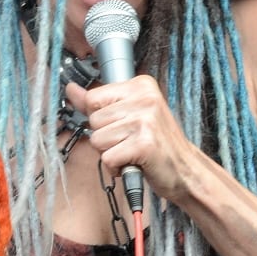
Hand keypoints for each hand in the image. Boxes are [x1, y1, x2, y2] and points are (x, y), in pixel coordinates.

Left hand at [65, 75, 202, 201]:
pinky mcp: (144, 144)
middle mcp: (145, 98)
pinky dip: (116, 168)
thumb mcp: (129, 115)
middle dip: (105, 137)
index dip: (100, 119)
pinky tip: (134, 162)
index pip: (92, 97)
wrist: (185, 170)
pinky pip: (107, 158)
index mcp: (141, 85)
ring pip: (97, 140)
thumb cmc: (157, 144)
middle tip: (130, 141)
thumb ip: (98, 104)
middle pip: (93, 120)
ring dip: (111, 153)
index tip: (120, 125)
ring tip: (132, 151)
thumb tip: (71, 90)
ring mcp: (145, 120)